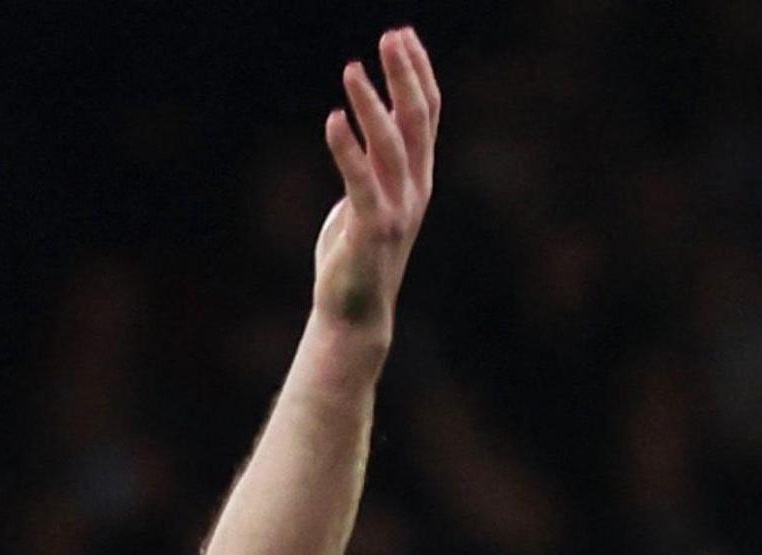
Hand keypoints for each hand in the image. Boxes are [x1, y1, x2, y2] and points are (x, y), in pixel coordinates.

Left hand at [313, 28, 439, 333]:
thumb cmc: (357, 252)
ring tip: (352, 68)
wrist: (355, 312)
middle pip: (418, 119)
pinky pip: (360, 180)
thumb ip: (376, 160)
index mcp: (418, 176)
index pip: (428, 113)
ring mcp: (398, 208)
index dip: (418, 72)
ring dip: (372, 103)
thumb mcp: (371, 196)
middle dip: (405, 74)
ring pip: (391, 144)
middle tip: (390, 35)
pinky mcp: (371, 228)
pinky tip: (333, 119)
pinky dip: (347, 148)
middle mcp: (416, 187)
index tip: (402, 36)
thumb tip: (373, 118)